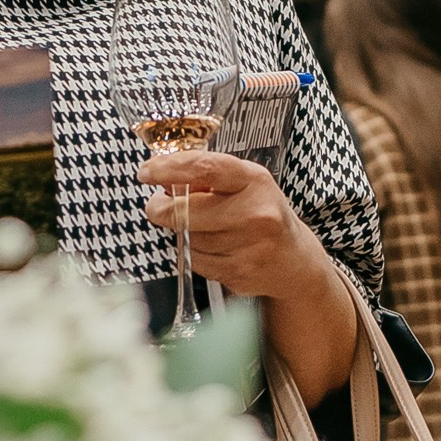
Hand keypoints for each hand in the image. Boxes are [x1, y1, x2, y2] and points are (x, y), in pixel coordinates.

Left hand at [140, 150, 327, 301]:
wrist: (294, 261)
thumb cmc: (263, 214)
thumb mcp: (244, 184)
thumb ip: (205, 176)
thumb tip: (163, 177)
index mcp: (254, 181)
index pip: (204, 168)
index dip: (168, 168)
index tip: (146, 171)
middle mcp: (255, 212)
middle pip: (186, 211)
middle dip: (161, 209)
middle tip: (157, 206)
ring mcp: (248, 246)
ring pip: (187, 238)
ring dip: (181, 232)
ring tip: (200, 227)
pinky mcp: (239, 273)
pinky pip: (195, 261)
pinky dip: (194, 254)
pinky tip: (211, 247)